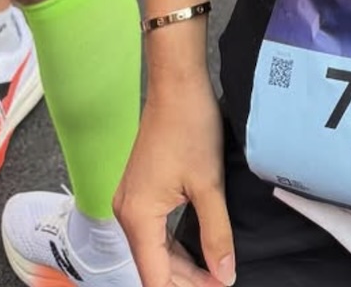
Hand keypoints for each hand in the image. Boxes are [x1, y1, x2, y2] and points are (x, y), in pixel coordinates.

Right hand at [115, 83, 235, 286]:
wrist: (177, 83)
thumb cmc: (190, 125)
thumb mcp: (209, 185)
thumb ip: (216, 235)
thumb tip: (224, 276)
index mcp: (137, 216)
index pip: (155, 277)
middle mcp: (127, 212)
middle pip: (153, 266)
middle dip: (186, 280)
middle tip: (222, 281)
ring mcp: (132, 199)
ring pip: (155, 249)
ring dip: (182, 264)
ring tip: (215, 272)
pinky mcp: (141, 189)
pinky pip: (155, 230)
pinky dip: (176, 244)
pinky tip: (198, 249)